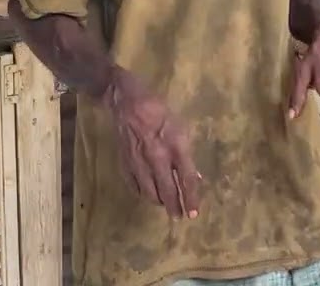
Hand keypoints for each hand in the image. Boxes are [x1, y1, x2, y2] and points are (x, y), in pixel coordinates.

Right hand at [104, 68, 201, 218]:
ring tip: (165, 205)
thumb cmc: (161, 111)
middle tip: (178, 217)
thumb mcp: (182, 128)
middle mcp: (158, 158)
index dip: (191, 198)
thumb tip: (193, 176)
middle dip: (174, 207)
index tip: (193, 214)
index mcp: (176, 146)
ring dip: (159, 201)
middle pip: (167, 190)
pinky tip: (147, 194)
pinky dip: (142, 193)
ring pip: (149, 192)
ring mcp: (139, 162)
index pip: (186, 179)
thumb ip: (186, 154)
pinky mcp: (125, 163)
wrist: (128, 103)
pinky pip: (134, 186)